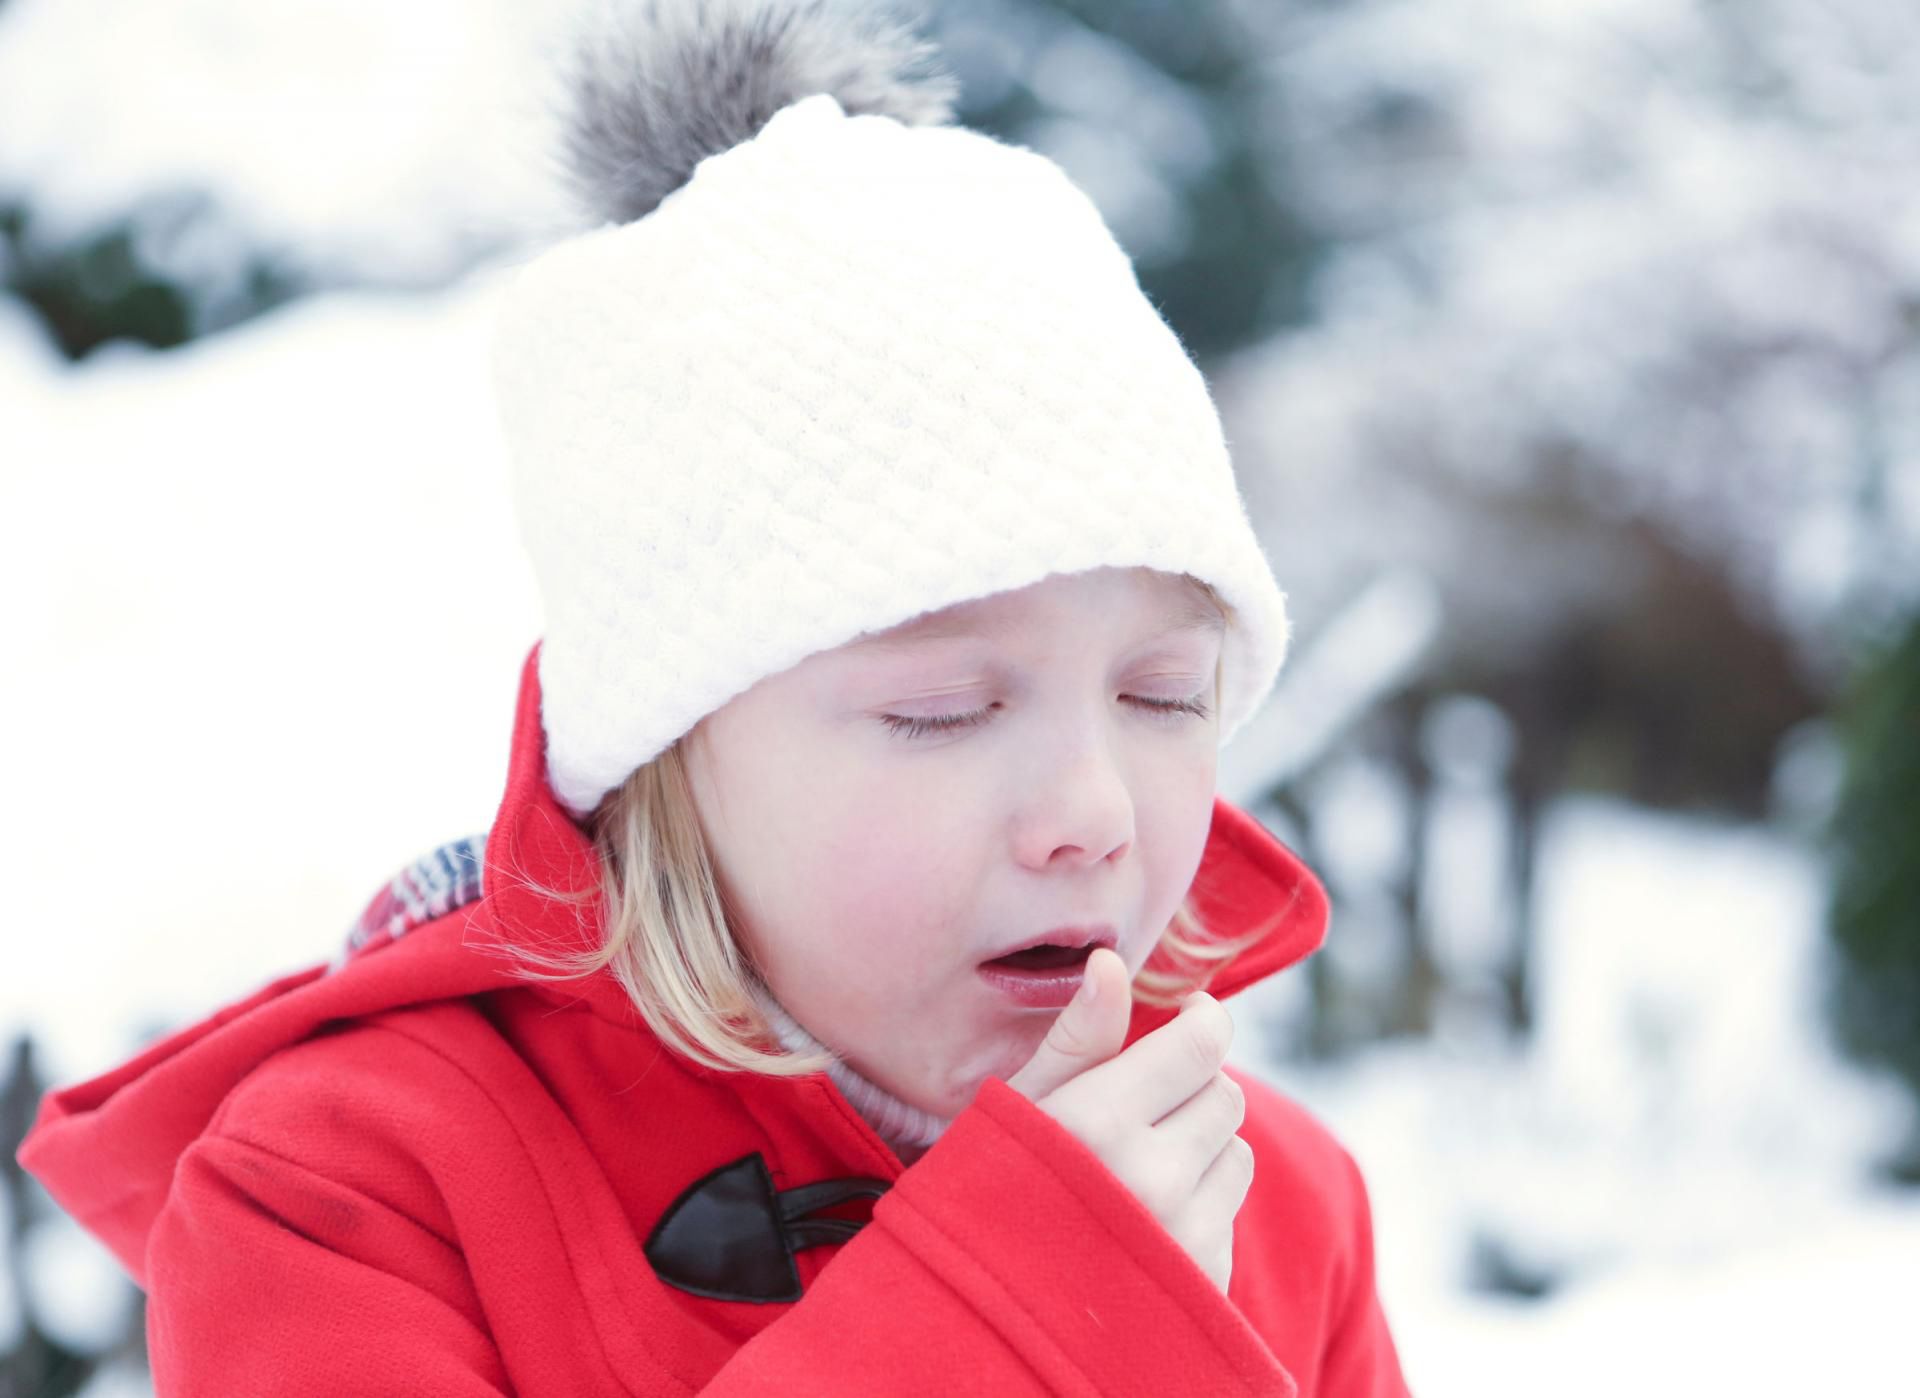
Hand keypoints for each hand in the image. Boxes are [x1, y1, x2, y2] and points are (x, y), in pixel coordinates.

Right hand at [1002, 947, 1252, 1294]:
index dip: (1203, 1018)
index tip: (1187, 1015)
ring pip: (1237, 1149)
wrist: (988, 1320)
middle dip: (1192, 1084)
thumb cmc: (993, 1195)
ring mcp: (1185, 1236)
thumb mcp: (1019, 1111)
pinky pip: (1230, 1208)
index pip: (1201, 1045)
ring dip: (1203, 1143)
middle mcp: (1151, 1180)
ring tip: (1140, 1164)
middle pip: (1224, 1092)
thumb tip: (1111, 962)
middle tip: (1143, 1100)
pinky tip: (1145, 1216)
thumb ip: (1075, 1039)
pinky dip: (1202, 1199)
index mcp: (1097, 1125)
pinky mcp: (1207, 1280)